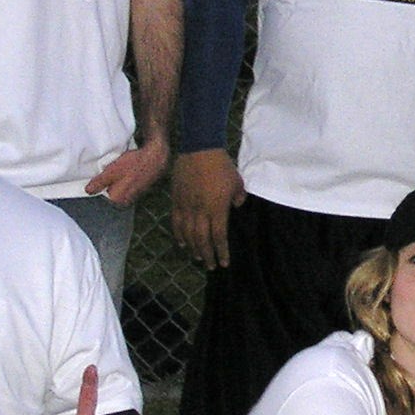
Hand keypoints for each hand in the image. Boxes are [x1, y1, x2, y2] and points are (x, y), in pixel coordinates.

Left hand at [85, 135, 170, 207]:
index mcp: (117, 199)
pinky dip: (125, 176)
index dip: (99, 182)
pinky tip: (128, 167)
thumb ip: (99, 183)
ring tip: (120, 166)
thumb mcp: (112, 171)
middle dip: (108, 181)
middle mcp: (126, 200)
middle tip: (110, 168)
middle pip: (110, 191)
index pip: (101, 194)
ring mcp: (133, 195)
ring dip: (117, 178)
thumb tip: (88, 191)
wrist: (156, 157)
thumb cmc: (134, 164)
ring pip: (118, 186)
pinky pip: (127, 183)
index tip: (101, 172)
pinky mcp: (139, 188)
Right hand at [171, 149, 247, 268]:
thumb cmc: (222, 165)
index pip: (219, 236)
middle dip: (207, 255)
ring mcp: (186, 205)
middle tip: (211, 266)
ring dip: (193, 247)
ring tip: (198, 257)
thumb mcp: (237, 181)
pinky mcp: (176, 199)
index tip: (224, 262)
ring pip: (187, 233)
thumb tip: (237, 205)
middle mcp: (200, 210)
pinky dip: (178, 234)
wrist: (199, 148)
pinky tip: (182, 242)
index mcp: (217, 208)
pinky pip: (176, 222)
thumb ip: (238, 196)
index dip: (221, 251)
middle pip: (202, 239)